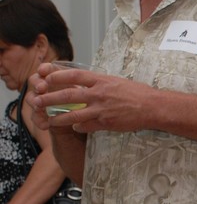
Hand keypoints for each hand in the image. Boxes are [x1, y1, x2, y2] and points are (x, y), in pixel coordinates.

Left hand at [28, 63, 149, 133]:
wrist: (152, 107)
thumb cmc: (137, 93)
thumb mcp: (116, 81)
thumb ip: (100, 82)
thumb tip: (85, 82)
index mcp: (101, 80)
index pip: (74, 76)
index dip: (58, 76)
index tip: (46, 78)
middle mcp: (99, 93)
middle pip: (68, 95)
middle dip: (49, 98)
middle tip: (36, 101)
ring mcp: (102, 109)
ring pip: (73, 114)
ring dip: (58, 117)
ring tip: (48, 119)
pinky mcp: (106, 122)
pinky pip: (87, 126)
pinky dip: (78, 127)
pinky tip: (74, 127)